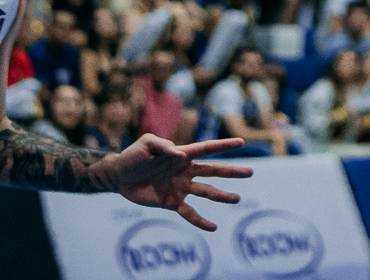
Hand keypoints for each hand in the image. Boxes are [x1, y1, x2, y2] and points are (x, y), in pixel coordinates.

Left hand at [106, 134, 251, 232]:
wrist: (120, 176)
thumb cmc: (134, 155)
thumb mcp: (146, 144)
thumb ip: (164, 147)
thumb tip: (182, 156)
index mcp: (182, 154)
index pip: (207, 149)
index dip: (224, 145)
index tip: (241, 142)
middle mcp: (185, 171)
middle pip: (213, 171)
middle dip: (231, 172)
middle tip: (250, 173)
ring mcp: (180, 188)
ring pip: (206, 192)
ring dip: (221, 196)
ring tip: (237, 199)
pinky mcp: (171, 203)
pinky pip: (189, 213)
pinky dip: (201, 221)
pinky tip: (213, 228)